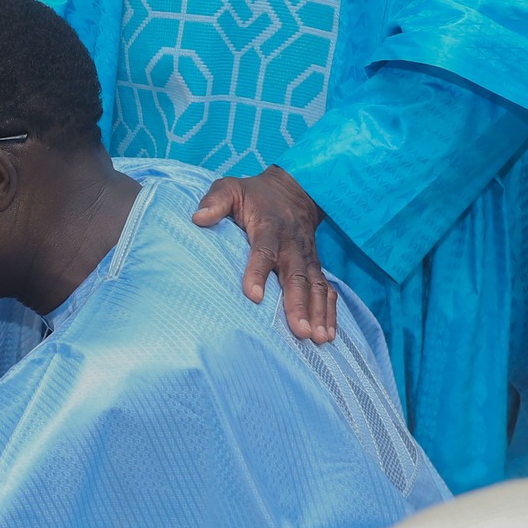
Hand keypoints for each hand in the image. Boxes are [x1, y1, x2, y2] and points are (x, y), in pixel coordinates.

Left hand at [192, 167, 336, 342]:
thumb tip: (198, 218)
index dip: (258, 272)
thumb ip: (216, 200)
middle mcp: (292, 245)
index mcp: (270, 227)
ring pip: (315, 286)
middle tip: (299, 331)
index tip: (254, 296)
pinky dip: (329, 312)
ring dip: (318, 313)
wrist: (295, 189)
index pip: (264, 251)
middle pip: (296, 276)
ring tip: (318, 339)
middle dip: (298, 304)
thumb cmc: (255, 195)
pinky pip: (326, 290)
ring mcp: (307, 257)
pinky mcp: (314, 266)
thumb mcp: (231, 188)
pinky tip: (328, 335)